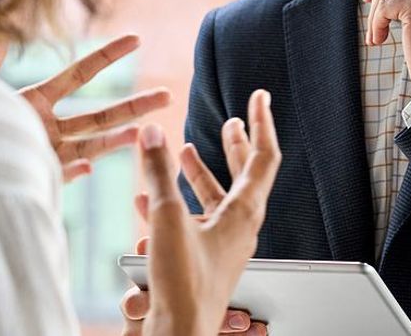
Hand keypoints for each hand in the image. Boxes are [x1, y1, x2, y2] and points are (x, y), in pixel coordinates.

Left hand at [0, 34, 171, 181]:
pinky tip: (87, 168)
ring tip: (143, 134)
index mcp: (35, 101)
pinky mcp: (36, 177)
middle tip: (168, 96)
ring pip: (90, 146)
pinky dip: (73, 171)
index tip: (136, 39)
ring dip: (116, 141)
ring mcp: (45, 155)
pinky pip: (60, 174)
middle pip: (100, 114)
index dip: (108, 55)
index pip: (80, 73)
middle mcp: (47, 128)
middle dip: (136, 106)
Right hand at [132, 90, 279, 335]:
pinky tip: (147, 199)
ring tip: (186, 152)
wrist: (179, 334)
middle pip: (244, 176)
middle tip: (234, 121)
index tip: (260, 97)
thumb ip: (158, 173)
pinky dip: (174, 204)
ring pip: (215, 199)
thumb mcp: (167, 218)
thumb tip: (152, 132)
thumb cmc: (184, 285)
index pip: (263, 157)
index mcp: (244, 213)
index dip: (262, 123)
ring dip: (199, 173)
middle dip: (235, 146)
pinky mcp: (201, 261)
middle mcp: (238, 227)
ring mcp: (221, 245)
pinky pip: (191, 223)